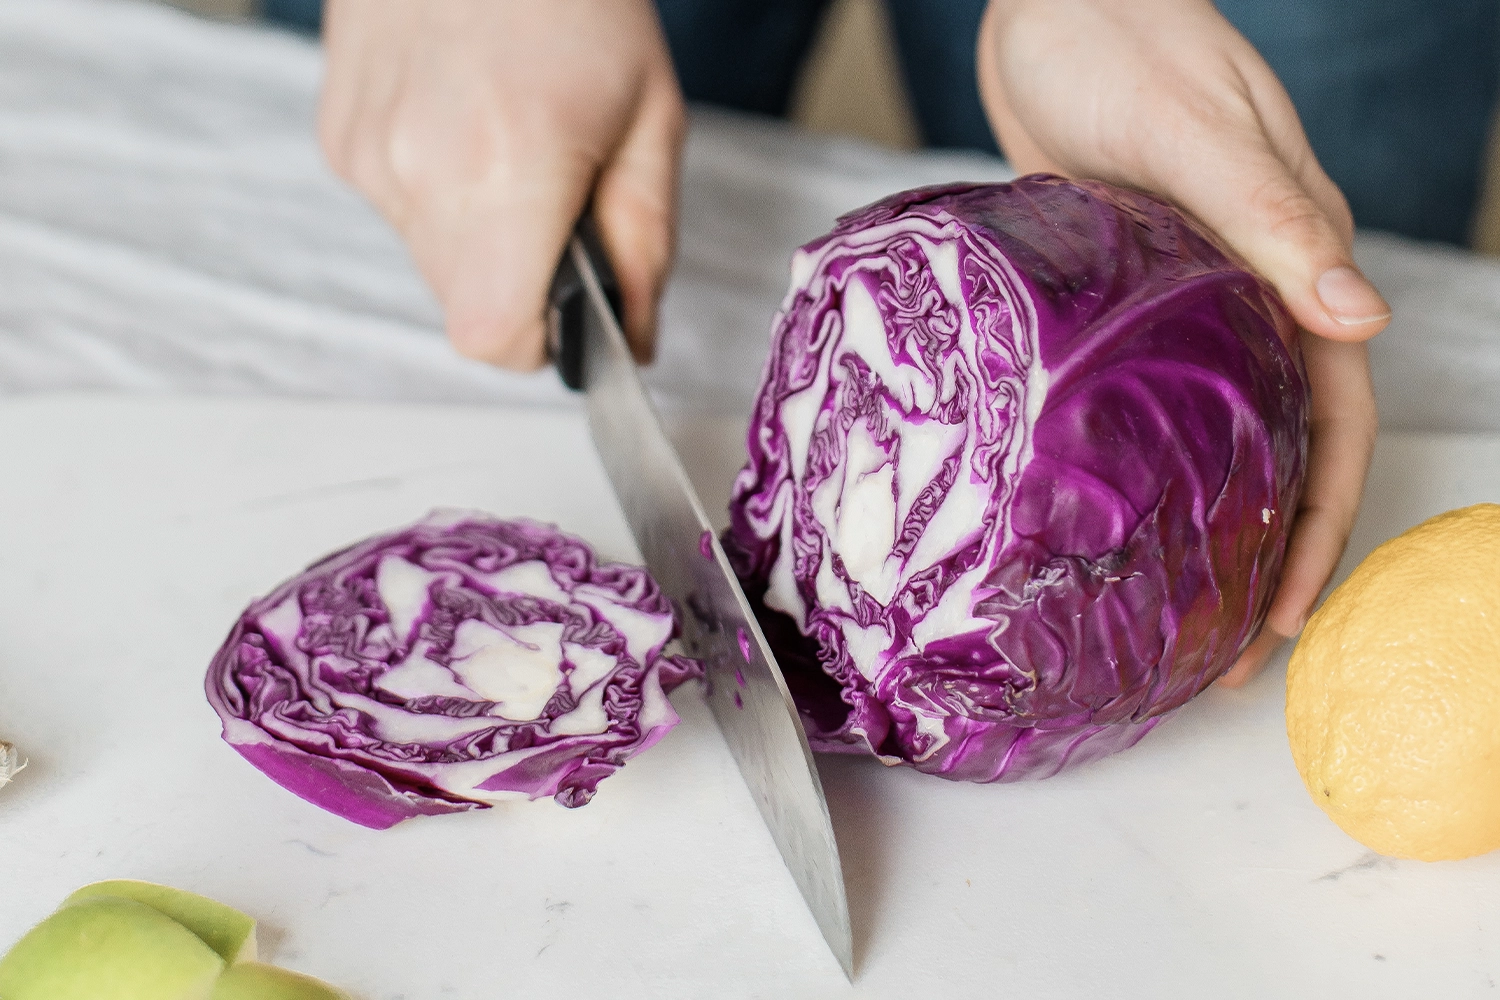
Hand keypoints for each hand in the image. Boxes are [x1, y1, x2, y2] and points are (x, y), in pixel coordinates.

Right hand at [318, 0, 684, 367]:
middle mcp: (419, 170)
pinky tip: (465, 124)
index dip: (541, 342)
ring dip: (481, 238)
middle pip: (466, 309)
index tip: (572, 310)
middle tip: (557, 203)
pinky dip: (441, 195)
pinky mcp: (338, 139)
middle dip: (521, 285)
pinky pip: (401, 212)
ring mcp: (367, 154)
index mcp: (509, 168)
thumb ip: (646, 247)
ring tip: (511, 146)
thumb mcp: (652, 121)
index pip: (495, 337)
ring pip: (433, 264)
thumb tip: (633, 341)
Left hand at [977, 0, 1385, 684]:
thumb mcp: (1197, 128)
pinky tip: (1104, 514)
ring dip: (1206, 523)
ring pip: (1216, 432)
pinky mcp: (1120, 299)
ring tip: (1171, 613)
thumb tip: (1360, 313)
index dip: (1322, 523)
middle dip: (1268, 555)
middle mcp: (1249, 294)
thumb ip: (1271, 217)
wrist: (1050, 4)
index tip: (1290, 616)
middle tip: (1222, 655)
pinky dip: (1141, 463)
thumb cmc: (1124, 43)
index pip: (1336, 419)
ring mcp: (1185, 301)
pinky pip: (1146, 399)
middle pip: (1282, 447)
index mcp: (1292, 262)